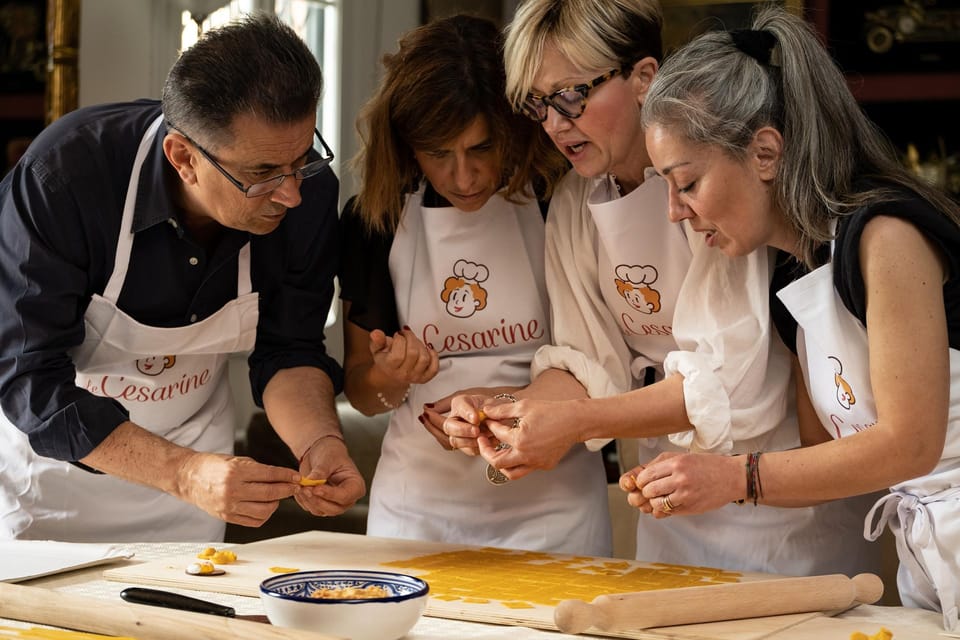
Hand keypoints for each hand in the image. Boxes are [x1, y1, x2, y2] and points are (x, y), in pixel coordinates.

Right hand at [175, 452, 298, 526]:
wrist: (188, 478)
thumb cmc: (213, 466)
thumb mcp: (237, 460)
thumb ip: (258, 470)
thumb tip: (282, 477)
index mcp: (236, 472)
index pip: (269, 475)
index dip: (287, 476)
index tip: (297, 477)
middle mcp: (232, 490)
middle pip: (270, 494)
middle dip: (287, 490)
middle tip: (294, 487)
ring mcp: (229, 506)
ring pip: (264, 511)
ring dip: (276, 504)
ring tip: (277, 496)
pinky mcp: (227, 517)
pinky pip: (254, 521)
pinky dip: (264, 515)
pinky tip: (266, 506)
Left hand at [294, 436, 365, 516]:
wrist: (321, 453)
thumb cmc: (331, 454)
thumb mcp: (328, 459)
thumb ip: (321, 471)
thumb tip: (311, 481)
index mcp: (355, 486)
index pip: (345, 496)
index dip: (330, 494)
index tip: (316, 488)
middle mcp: (346, 498)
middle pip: (334, 509)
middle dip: (317, 500)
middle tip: (305, 488)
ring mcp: (333, 503)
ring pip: (320, 511)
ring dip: (308, 500)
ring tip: (299, 486)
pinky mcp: (321, 505)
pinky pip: (310, 508)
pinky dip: (303, 500)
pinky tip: (298, 488)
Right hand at [369, 327, 438, 385]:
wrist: (390, 374)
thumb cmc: (385, 359)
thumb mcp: (377, 348)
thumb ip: (377, 340)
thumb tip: (376, 334)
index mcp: (389, 367)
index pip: (398, 354)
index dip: (400, 340)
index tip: (398, 335)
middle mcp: (403, 374)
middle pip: (413, 353)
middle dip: (411, 338)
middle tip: (407, 334)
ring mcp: (415, 377)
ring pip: (424, 358)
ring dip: (421, 346)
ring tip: (414, 342)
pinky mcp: (425, 378)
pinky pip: (434, 368)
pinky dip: (434, 357)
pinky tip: (427, 350)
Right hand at [432, 390, 504, 454]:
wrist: (503, 420)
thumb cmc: (496, 409)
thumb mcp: (495, 404)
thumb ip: (490, 408)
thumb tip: (482, 414)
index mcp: (461, 403)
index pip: (458, 406)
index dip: (466, 413)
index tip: (476, 418)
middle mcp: (456, 418)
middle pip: (448, 426)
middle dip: (463, 430)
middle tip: (476, 431)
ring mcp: (458, 433)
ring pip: (455, 440)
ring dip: (471, 441)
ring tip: (486, 436)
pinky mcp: (466, 446)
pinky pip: (468, 450)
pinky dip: (479, 448)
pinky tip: (489, 441)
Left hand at [476, 398, 578, 479]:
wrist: (575, 421)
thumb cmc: (551, 412)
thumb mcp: (524, 407)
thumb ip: (502, 411)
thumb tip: (487, 412)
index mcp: (520, 440)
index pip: (497, 435)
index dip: (491, 426)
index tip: (490, 421)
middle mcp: (526, 456)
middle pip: (497, 463)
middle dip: (486, 452)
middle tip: (483, 442)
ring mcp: (536, 463)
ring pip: (511, 473)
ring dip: (501, 464)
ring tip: (497, 452)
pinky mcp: (545, 465)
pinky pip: (526, 469)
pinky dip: (518, 463)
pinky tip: (517, 451)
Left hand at [628, 452, 743, 516]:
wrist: (732, 477)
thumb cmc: (706, 465)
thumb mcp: (682, 457)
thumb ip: (660, 464)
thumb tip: (639, 475)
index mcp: (676, 463)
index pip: (646, 475)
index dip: (641, 480)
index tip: (643, 482)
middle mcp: (680, 479)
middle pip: (649, 490)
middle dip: (646, 492)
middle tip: (650, 491)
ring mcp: (686, 495)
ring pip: (656, 504)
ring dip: (654, 502)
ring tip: (660, 498)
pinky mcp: (691, 508)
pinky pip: (668, 513)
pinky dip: (664, 510)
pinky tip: (669, 504)